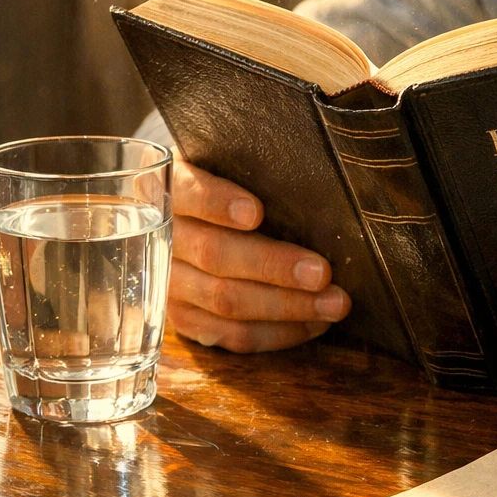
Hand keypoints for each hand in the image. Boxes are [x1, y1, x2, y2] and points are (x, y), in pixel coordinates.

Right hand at [169, 158, 350, 351]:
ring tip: (333, 303)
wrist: (187, 217)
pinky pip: (231, 335)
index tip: (255, 213)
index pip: (186, 193)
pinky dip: (277, 333)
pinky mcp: (186, 319)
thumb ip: (253, 169)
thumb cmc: (226, 181)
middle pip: (213, 255)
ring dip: (286, 307)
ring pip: (225, 301)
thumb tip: (312, 183)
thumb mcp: (226, 162)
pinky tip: (315, 324)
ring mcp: (170, 284)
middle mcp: (162, 239)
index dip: (216, 203)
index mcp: (168, 188)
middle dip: (272, 267)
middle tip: (321, 273)